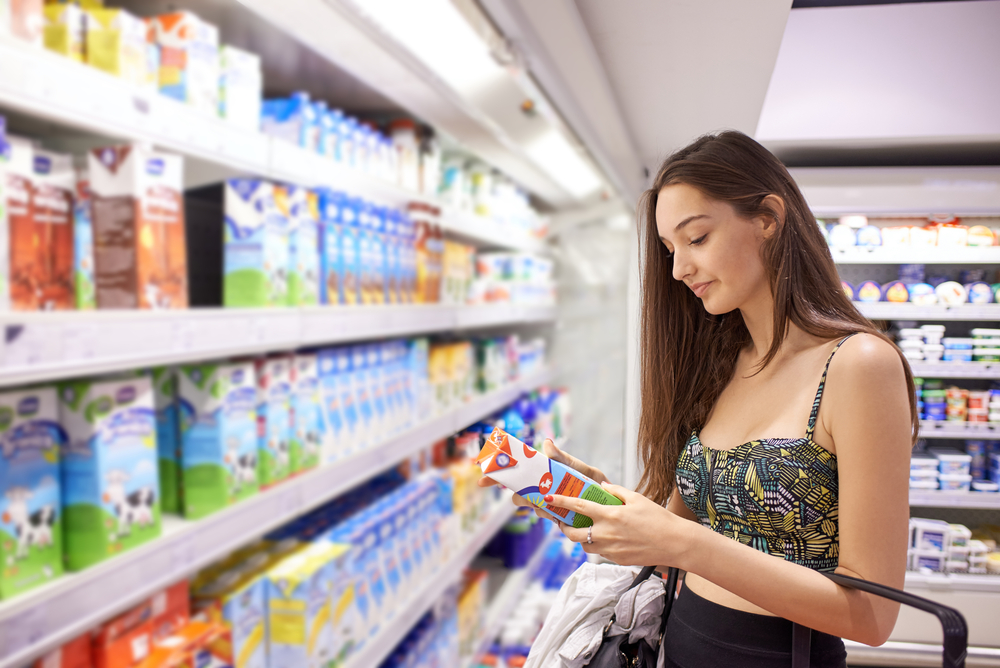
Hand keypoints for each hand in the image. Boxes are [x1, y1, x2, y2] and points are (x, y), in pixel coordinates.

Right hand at [477, 438, 609, 516]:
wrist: (613, 505)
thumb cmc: (596, 484)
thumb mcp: (582, 469)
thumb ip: (564, 459)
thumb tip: (547, 443)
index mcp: (545, 474)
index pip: (518, 471)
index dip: (498, 474)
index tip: (481, 475)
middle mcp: (543, 490)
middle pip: (518, 492)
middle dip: (517, 493)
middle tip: (527, 494)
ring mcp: (548, 505)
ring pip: (529, 505)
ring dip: (534, 504)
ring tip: (548, 501)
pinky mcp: (557, 519)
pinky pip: (545, 517)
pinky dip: (548, 513)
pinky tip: (558, 511)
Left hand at [546, 482, 694, 567]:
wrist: (674, 543)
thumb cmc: (658, 518)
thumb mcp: (637, 499)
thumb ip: (616, 492)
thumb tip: (602, 487)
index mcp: (610, 515)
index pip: (578, 506)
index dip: (561, 502)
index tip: (549, 498)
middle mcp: (606, 534)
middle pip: (573, 533)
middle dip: (564, 527)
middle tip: (563, 521)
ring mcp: (610, 549)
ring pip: (585, 546)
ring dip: (581, 537)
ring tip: (585, 529)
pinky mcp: (616, 560)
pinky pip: (599, 553)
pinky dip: (597, 545)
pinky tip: (604, 538)